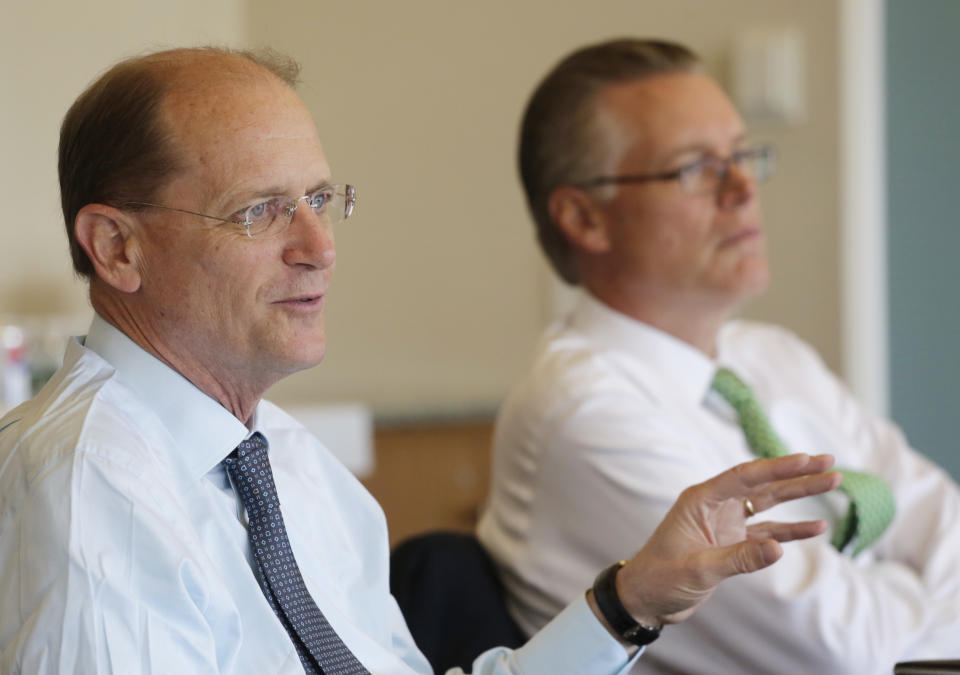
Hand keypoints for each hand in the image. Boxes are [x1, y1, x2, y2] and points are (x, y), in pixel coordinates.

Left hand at [592, 453, 841, 631]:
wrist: (645, 599)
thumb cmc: (660, 578)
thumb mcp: (698, 569)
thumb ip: (738, 558)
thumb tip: (780, 549)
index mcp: (700, 500)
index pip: (744, 476)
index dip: (776, 467)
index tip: (806, 459)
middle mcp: (715, 506)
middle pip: (762, 484)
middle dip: (796, 474)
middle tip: (829, 462)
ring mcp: (725, 524)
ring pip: (769, 504)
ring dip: (798, 495)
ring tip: (832, 482)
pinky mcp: (733, 544)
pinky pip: (768, 532)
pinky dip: (791, 530)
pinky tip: (816, 526)